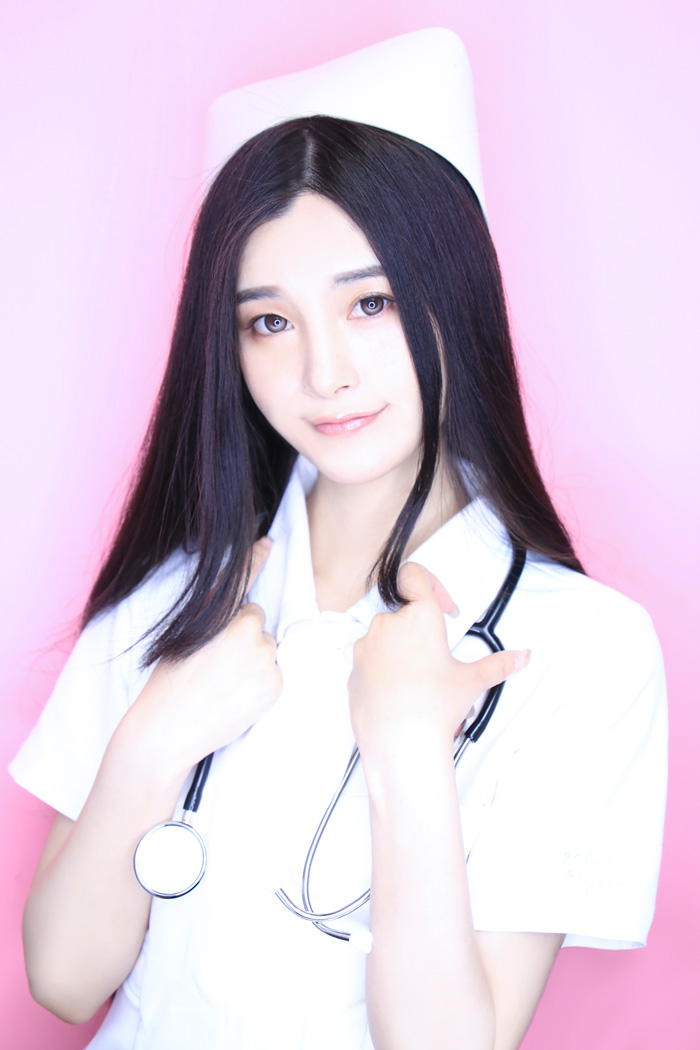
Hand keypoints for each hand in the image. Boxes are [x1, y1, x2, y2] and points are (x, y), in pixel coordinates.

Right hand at [127, 538, 281, 771]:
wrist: (166, 732)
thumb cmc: (168, 684)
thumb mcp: (184, 638)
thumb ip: (213, 617)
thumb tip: (239, 606)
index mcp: (219, 616)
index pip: (240, 581)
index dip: (255, 559)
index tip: (268, 542)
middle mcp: (247, 632)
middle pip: (256, 621)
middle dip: (243, 636)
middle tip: (215, 664)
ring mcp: (265, 659)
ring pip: (266, 648)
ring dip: (254, 660)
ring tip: (223, 683)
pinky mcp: (275, 684)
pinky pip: (274, 672)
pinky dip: (261, 682)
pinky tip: (236, 696)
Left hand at [348, 562, 528, 759]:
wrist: (400, 745)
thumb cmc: (435, 708)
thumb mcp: (472, 681)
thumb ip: (499, 664)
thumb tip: (523, 656)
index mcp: (418, 617)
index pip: (414, 574)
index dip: (431, 584)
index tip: (442, 608)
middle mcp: (388, 624)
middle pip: (403, 613)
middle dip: (419, 631)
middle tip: (436, 659)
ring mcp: (366, 646)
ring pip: (385, 637)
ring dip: (400, 651)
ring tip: (418, 681)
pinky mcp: (352, 668)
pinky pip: (370, 660)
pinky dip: (383, 670)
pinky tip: (399, 693)